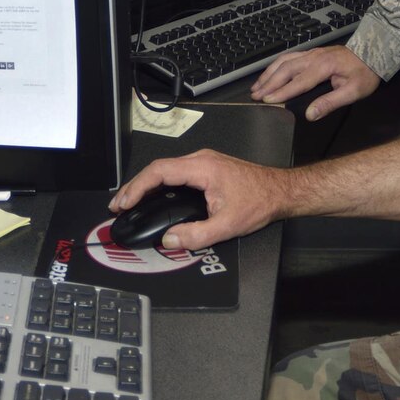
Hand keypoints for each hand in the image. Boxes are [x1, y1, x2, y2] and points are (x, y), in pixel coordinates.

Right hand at [109, 149, 291, 251]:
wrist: (281, 191)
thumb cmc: (260, 201)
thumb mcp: (228, 225)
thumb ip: (197, 235)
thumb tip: (170, 239)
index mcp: (202, 167)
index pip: (159, 172)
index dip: (137, 187)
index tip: (125, 202)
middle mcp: (200, 159)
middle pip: (158, 169)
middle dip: (135, 187)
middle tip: (118, 206)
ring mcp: (203, 162)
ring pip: (166, 170)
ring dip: (146, 185)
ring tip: (130, 202)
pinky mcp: (206, 169)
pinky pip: (176, 173)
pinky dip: (160, 185)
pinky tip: (153, 196)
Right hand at [250, 44, 380, 120]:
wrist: (374, 52)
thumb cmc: (365, 73)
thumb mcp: (354, 91)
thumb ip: (331, 102)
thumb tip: (310, 114)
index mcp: (324, 66)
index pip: (298, 81)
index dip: (282, 92)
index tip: (268, 101)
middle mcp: (314, 57)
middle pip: (286, 69)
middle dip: (269, 83)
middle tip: (255, 96)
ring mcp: (312, 53)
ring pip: (284, 61)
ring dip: (269, 73)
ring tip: (256, 86)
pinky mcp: (312, 52)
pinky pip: (289, 57)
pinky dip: (275, 65)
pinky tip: (270, 73)